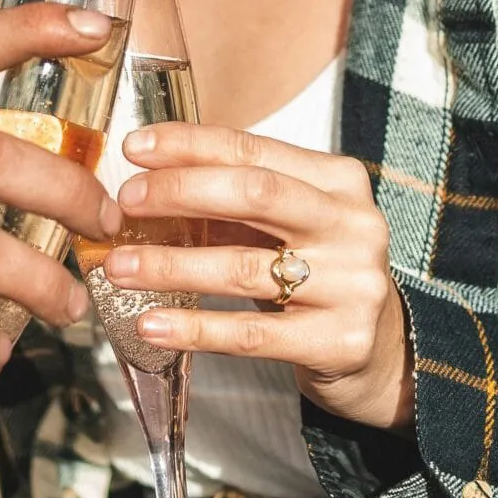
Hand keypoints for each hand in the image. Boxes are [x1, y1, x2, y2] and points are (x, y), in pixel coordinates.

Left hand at [102, 122, 412, 430]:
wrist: (380, 352)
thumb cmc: (316, 275)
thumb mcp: (286, 226)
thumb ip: (233, 202)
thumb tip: (145, 182)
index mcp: (340, 181)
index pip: (255, 150)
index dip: (191, 145)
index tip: (135, 146)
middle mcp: (354, 225)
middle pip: (255, 194)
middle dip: (180, 192)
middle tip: (124, 202)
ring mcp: (353, 285)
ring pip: (244, 267)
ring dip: (170, 265)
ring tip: (118, 266)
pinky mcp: (340, 341)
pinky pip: (252, 334)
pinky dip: (194, 328)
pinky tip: (151, 325)